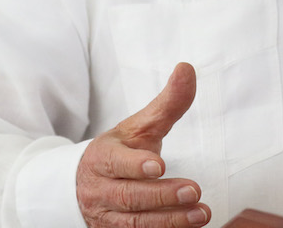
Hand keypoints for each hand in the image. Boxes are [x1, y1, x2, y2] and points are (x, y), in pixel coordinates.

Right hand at [77, 62, 210, 227]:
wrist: (82, 185)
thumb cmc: (118, 152)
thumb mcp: (137, 127)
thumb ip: (165, 104)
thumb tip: (187, 69)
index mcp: (102, 158)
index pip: (115, 164)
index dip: (135, 166)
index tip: (159, 165)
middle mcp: (101, 190)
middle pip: (130, 196)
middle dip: (162, 196)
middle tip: (193, 190)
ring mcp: (107, 217)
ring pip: (135, 223)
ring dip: (169, 221)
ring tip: (200, 213)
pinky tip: (188, 227)